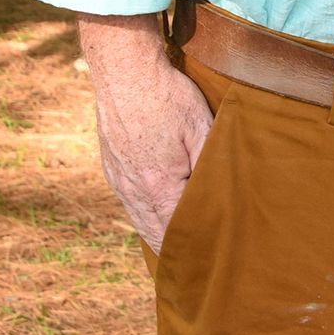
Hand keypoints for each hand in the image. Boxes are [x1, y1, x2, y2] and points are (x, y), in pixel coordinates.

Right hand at [78, 13, 214, 251]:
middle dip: (175, 250)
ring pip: (139, 219)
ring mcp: (118, 179)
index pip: (177, 233)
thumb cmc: (166, 95)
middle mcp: (132, 190)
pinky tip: (156, 213)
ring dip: (158, 233)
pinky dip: (144, 214)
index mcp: (157, 188)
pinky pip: (129, 201)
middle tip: (196, 265)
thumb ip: (212, 166)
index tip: (210, 263)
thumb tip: (222, 197)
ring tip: (178, 248)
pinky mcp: (111, 165)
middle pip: (155, 234)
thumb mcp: (201, 128)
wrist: (123, 68)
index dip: (194, 249)